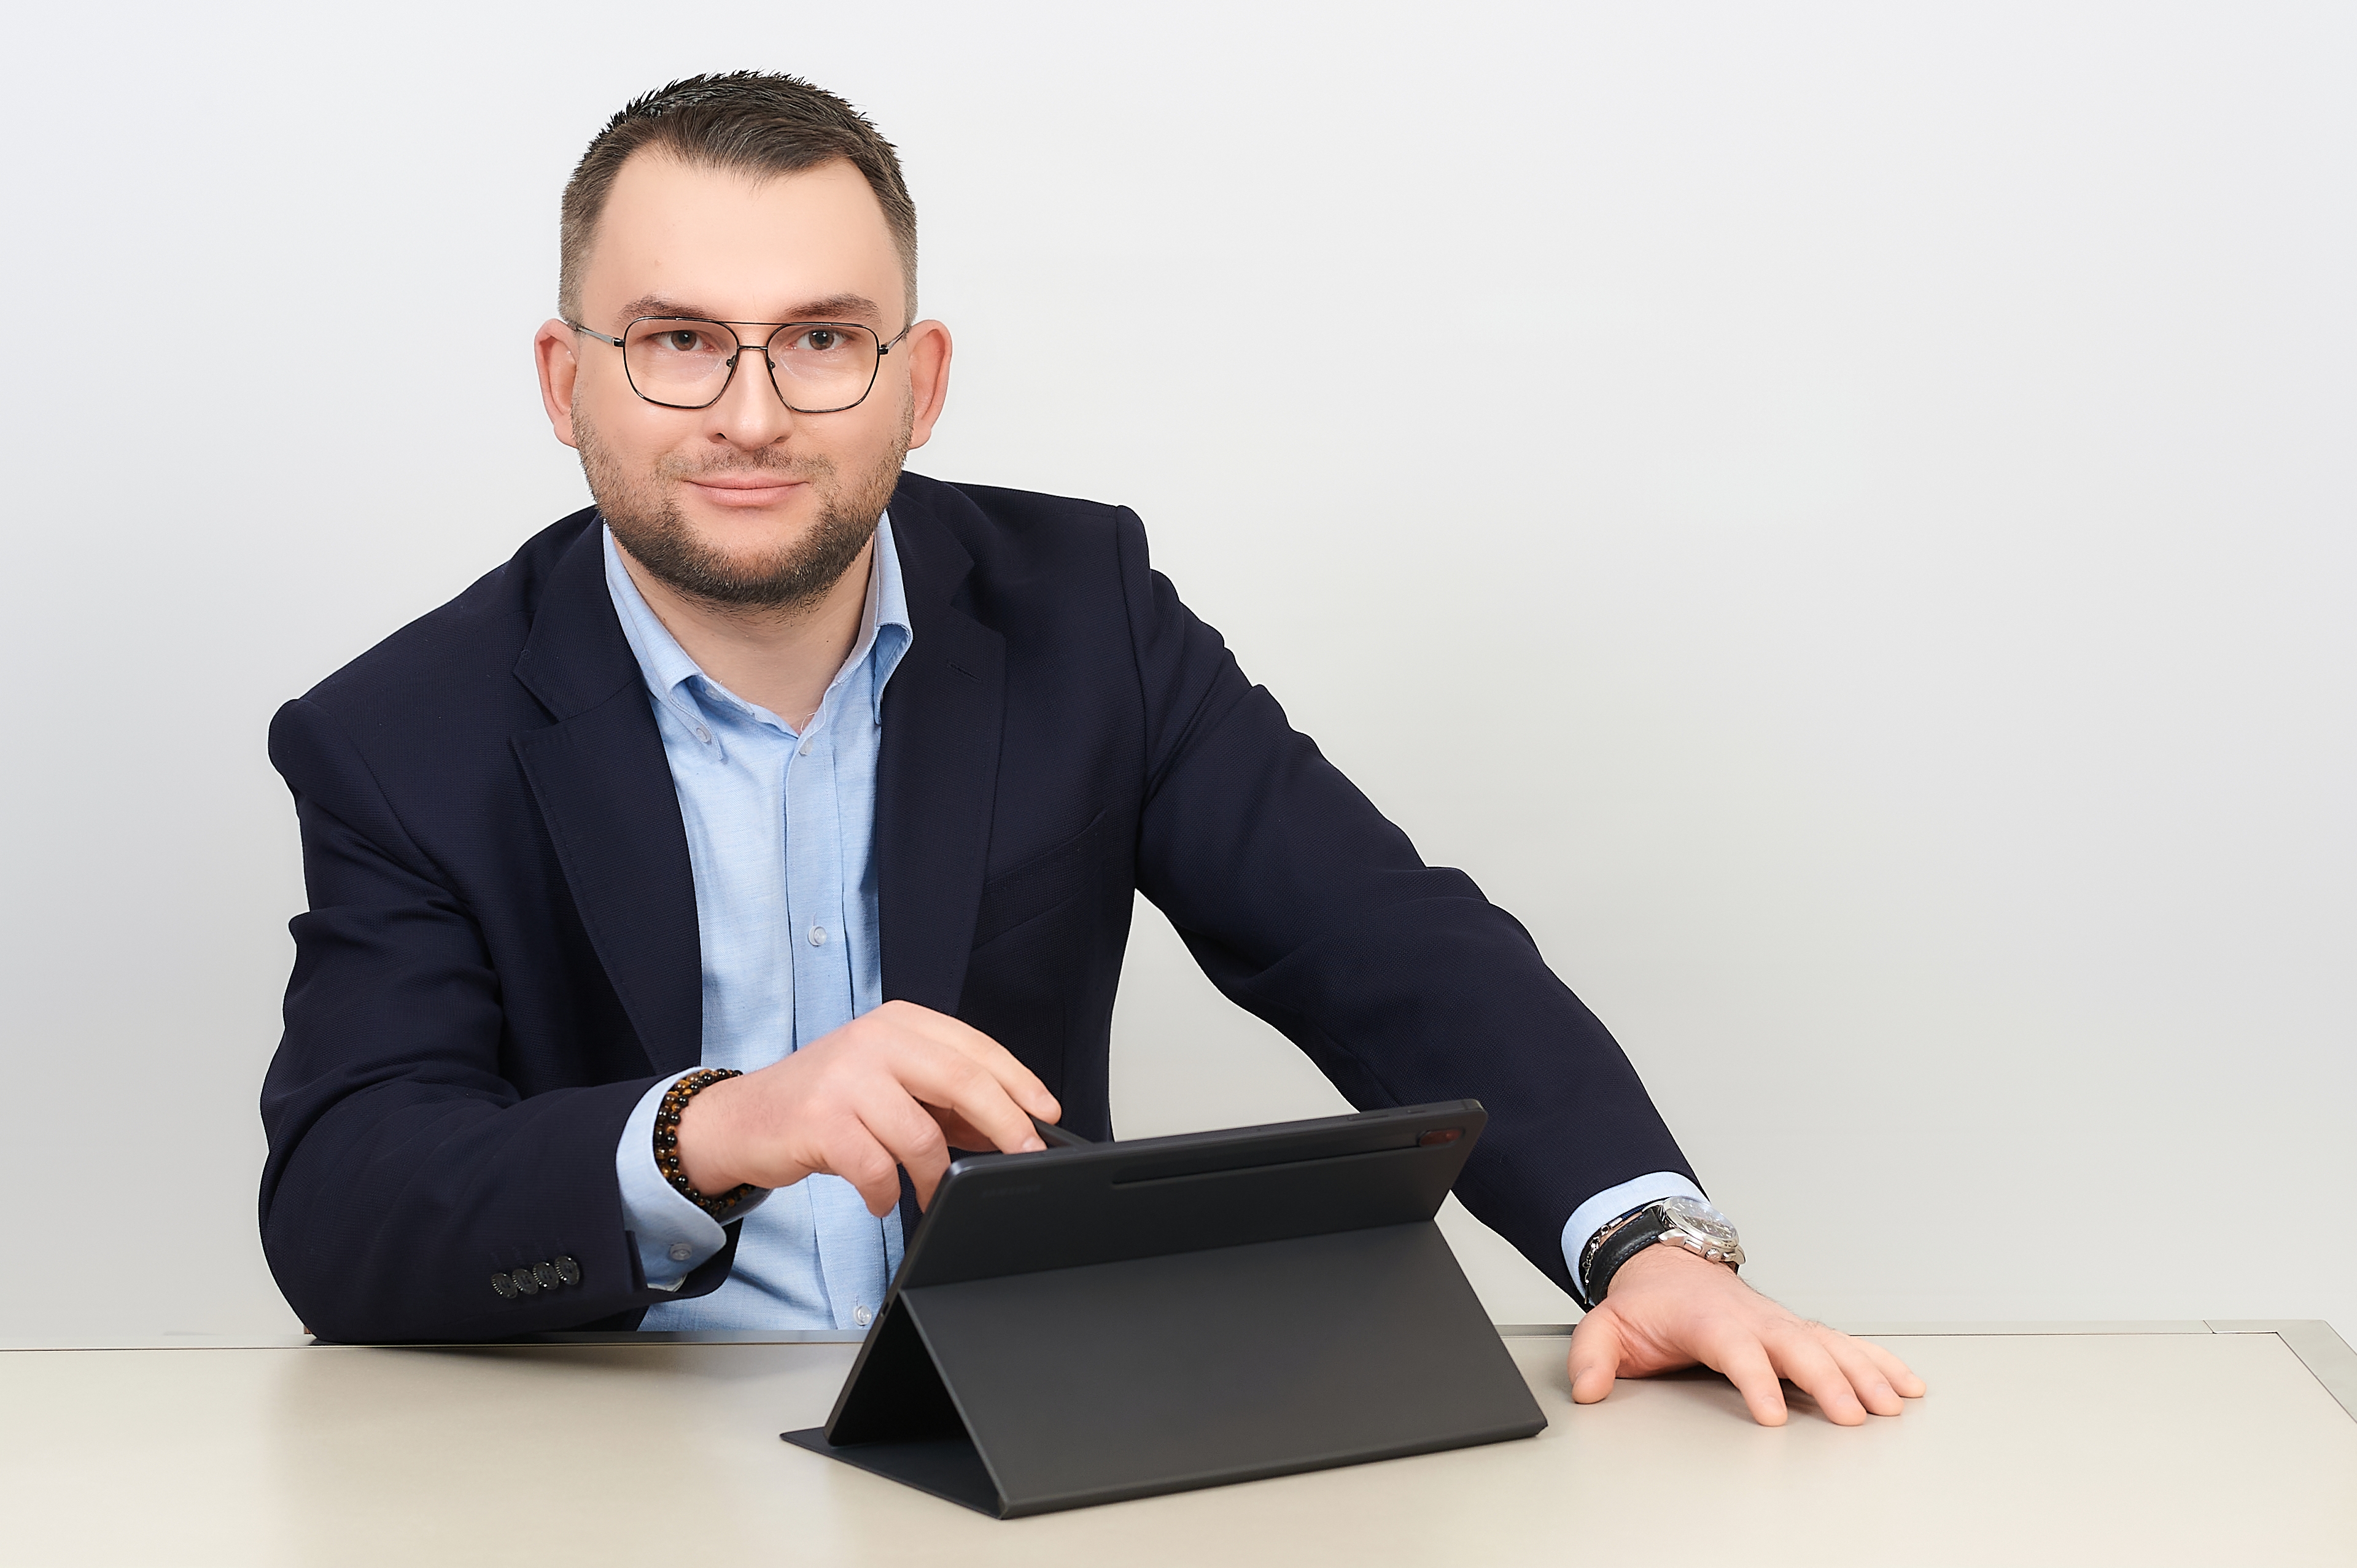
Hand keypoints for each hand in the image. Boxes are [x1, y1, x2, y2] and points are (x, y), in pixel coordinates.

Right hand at [671, 1000, 1059, 1214]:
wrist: (742, 1119)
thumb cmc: (825, 1104)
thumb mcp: (891, 1088)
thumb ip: (945, 1102)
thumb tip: (1010, 1129)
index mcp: (899, 1023)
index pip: (976, 1048)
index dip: (1018, 1082)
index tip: (1047, 1113)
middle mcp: (874, 1040)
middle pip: (963, 1080)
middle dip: (1005, 1124)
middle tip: (1025, 1155)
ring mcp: (845, 1077)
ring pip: (921, 1133)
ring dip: (935, 1175)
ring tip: (929, 1191)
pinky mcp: (820, 1119)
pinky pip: (877, 1168)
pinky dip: (888, 1193)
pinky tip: (883, 1198)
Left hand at [1567, 1244, 1925, 1425]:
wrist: (1668, 1266)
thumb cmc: (1647, 1304)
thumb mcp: (1607, 1325)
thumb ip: (1592, 1355)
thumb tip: (1588, 1388)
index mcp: (1709, 1319)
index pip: (1736, 1350)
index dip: (1756, 1381)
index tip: (1773, 1416)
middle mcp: (1754, 1318)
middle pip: (1797, 1347)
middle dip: (1827, 1381)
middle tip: (1852, 1417)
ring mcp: (1781, 1323)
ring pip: (1830, 1344)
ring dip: (1864, 1374)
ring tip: (1893, 1405)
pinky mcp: (1798, 1331)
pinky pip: (1845, 1344)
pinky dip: (1879, 1362)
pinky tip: (1906, 1384)